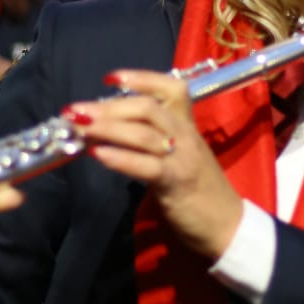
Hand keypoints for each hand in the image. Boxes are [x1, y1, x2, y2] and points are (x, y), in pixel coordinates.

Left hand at [63, 70, 242, 260]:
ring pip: (143, 133)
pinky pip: (145, 165)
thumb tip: (109, 131)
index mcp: (187, 126)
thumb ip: (151, 143)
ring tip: (80, 127)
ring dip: (107, 127)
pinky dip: (119, 157)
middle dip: (108, 106)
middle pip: (147, 108)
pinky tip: (97, 154)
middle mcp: (185, 135)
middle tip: (76, 111)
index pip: (171, 88)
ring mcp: (182, 158)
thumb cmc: (199, 192)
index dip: (141, 77)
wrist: (227, 225)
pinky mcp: (176, 182)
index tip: (110, 78)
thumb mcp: (179, 157)